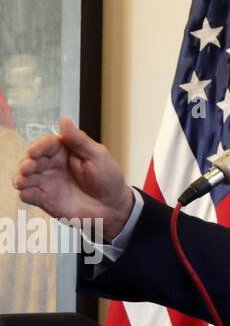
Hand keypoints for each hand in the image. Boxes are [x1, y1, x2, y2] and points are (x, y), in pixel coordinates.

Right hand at [11, 116, 132, 240]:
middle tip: (28, 168)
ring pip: (25, 177)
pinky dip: (26, 194)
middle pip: (31, 160)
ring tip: (22, 181)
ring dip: (20, 178)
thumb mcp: (98, 156)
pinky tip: (27, 194)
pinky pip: (29, 195)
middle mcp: (52, 165)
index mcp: (64, 151)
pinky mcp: (44, 199)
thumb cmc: (108, 178)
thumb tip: (65, 119)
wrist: (112, 206)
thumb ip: (79, 140)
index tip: (34, 152)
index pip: (46, 144)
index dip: (38, 146)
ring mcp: (47, 182)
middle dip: (26, 163)